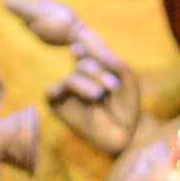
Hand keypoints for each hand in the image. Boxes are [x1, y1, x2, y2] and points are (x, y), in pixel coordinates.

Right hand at [6, 0, 139, 158]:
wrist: (123, 134)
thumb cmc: (126, 107)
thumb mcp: (127, 78)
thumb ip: (112, 61)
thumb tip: (86, 52)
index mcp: (92, 67)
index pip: (84, 48)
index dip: (92, 47)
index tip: (104, 56)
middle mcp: (79, 76)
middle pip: (83, 63)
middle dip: (98, 72)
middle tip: (112, 86)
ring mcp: (67, 90)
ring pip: (72, 78)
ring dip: (88, 84)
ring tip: (100, 94)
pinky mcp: (57, 105)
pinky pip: (53, 91)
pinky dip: (70, 90)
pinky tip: (90, 97)